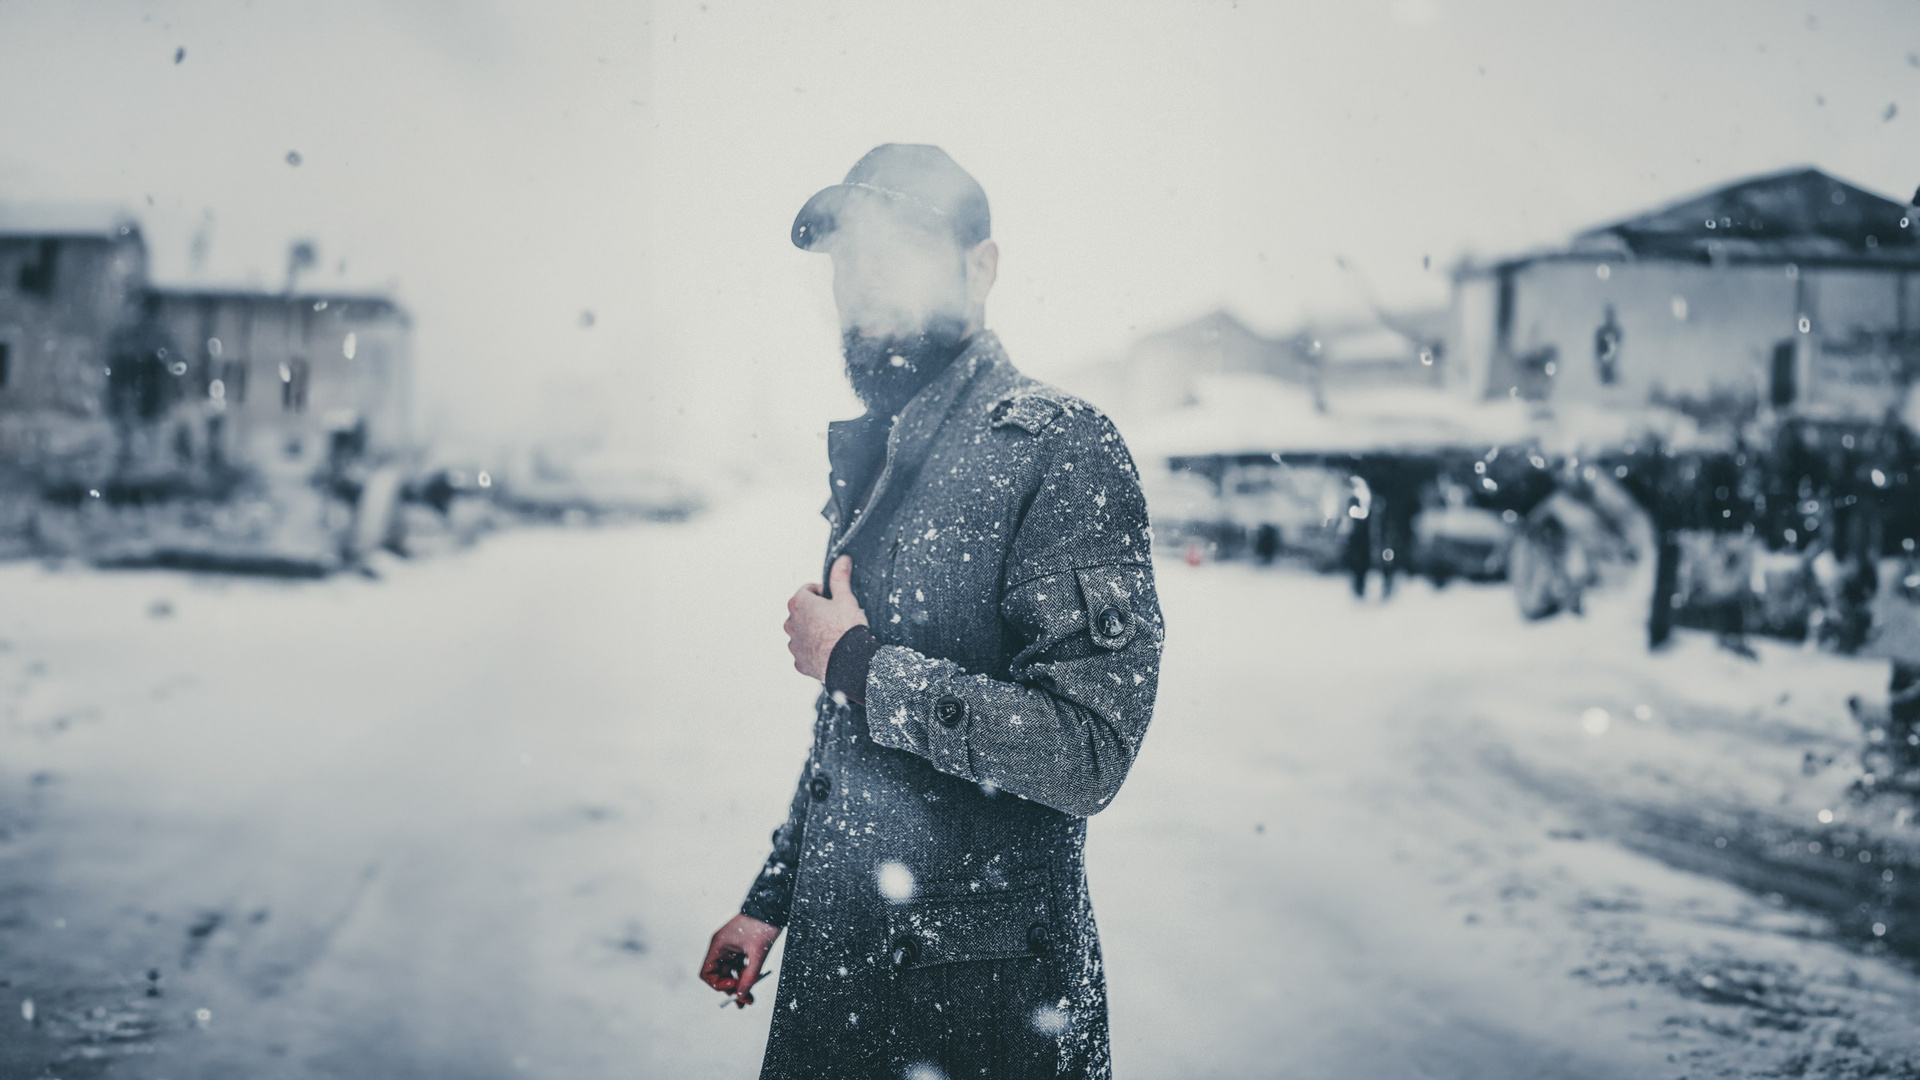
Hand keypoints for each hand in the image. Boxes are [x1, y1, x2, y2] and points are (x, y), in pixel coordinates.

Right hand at [701, 912, 780, 1007]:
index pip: (707, 973)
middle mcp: (722, 947)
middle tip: (745, 1002)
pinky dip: (745, 976)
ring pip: (731, 972)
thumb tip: (741, 996)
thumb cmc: (763, 923)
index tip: (734, 987)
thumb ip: (749, 977)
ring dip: (740, 985)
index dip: (717, 984)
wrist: (775, 905)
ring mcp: (732, 947)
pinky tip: (752, 986)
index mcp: (718, 945)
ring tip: (750, 999)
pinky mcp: (742, 947)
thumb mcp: (757, 954)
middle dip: (732, 989)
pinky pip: (739, 966)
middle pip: (720, 975)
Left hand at [785, 555, 867, 681]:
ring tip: (833, 636)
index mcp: (798, 604)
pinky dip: (813, 651)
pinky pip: (805, 652)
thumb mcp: (846, 599)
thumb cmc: (846, 628)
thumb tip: (842, 559)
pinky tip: (829, 651)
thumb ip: (840, 578)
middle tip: (835, 618)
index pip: (807, 590)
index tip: (834, 601)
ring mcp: (794, 644)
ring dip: (813, 631)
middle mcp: (790, 623)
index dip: (823, 594)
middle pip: (802, 612)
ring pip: (802, 632)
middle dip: (816, 613)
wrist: (849, 662)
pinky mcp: (799, 662)